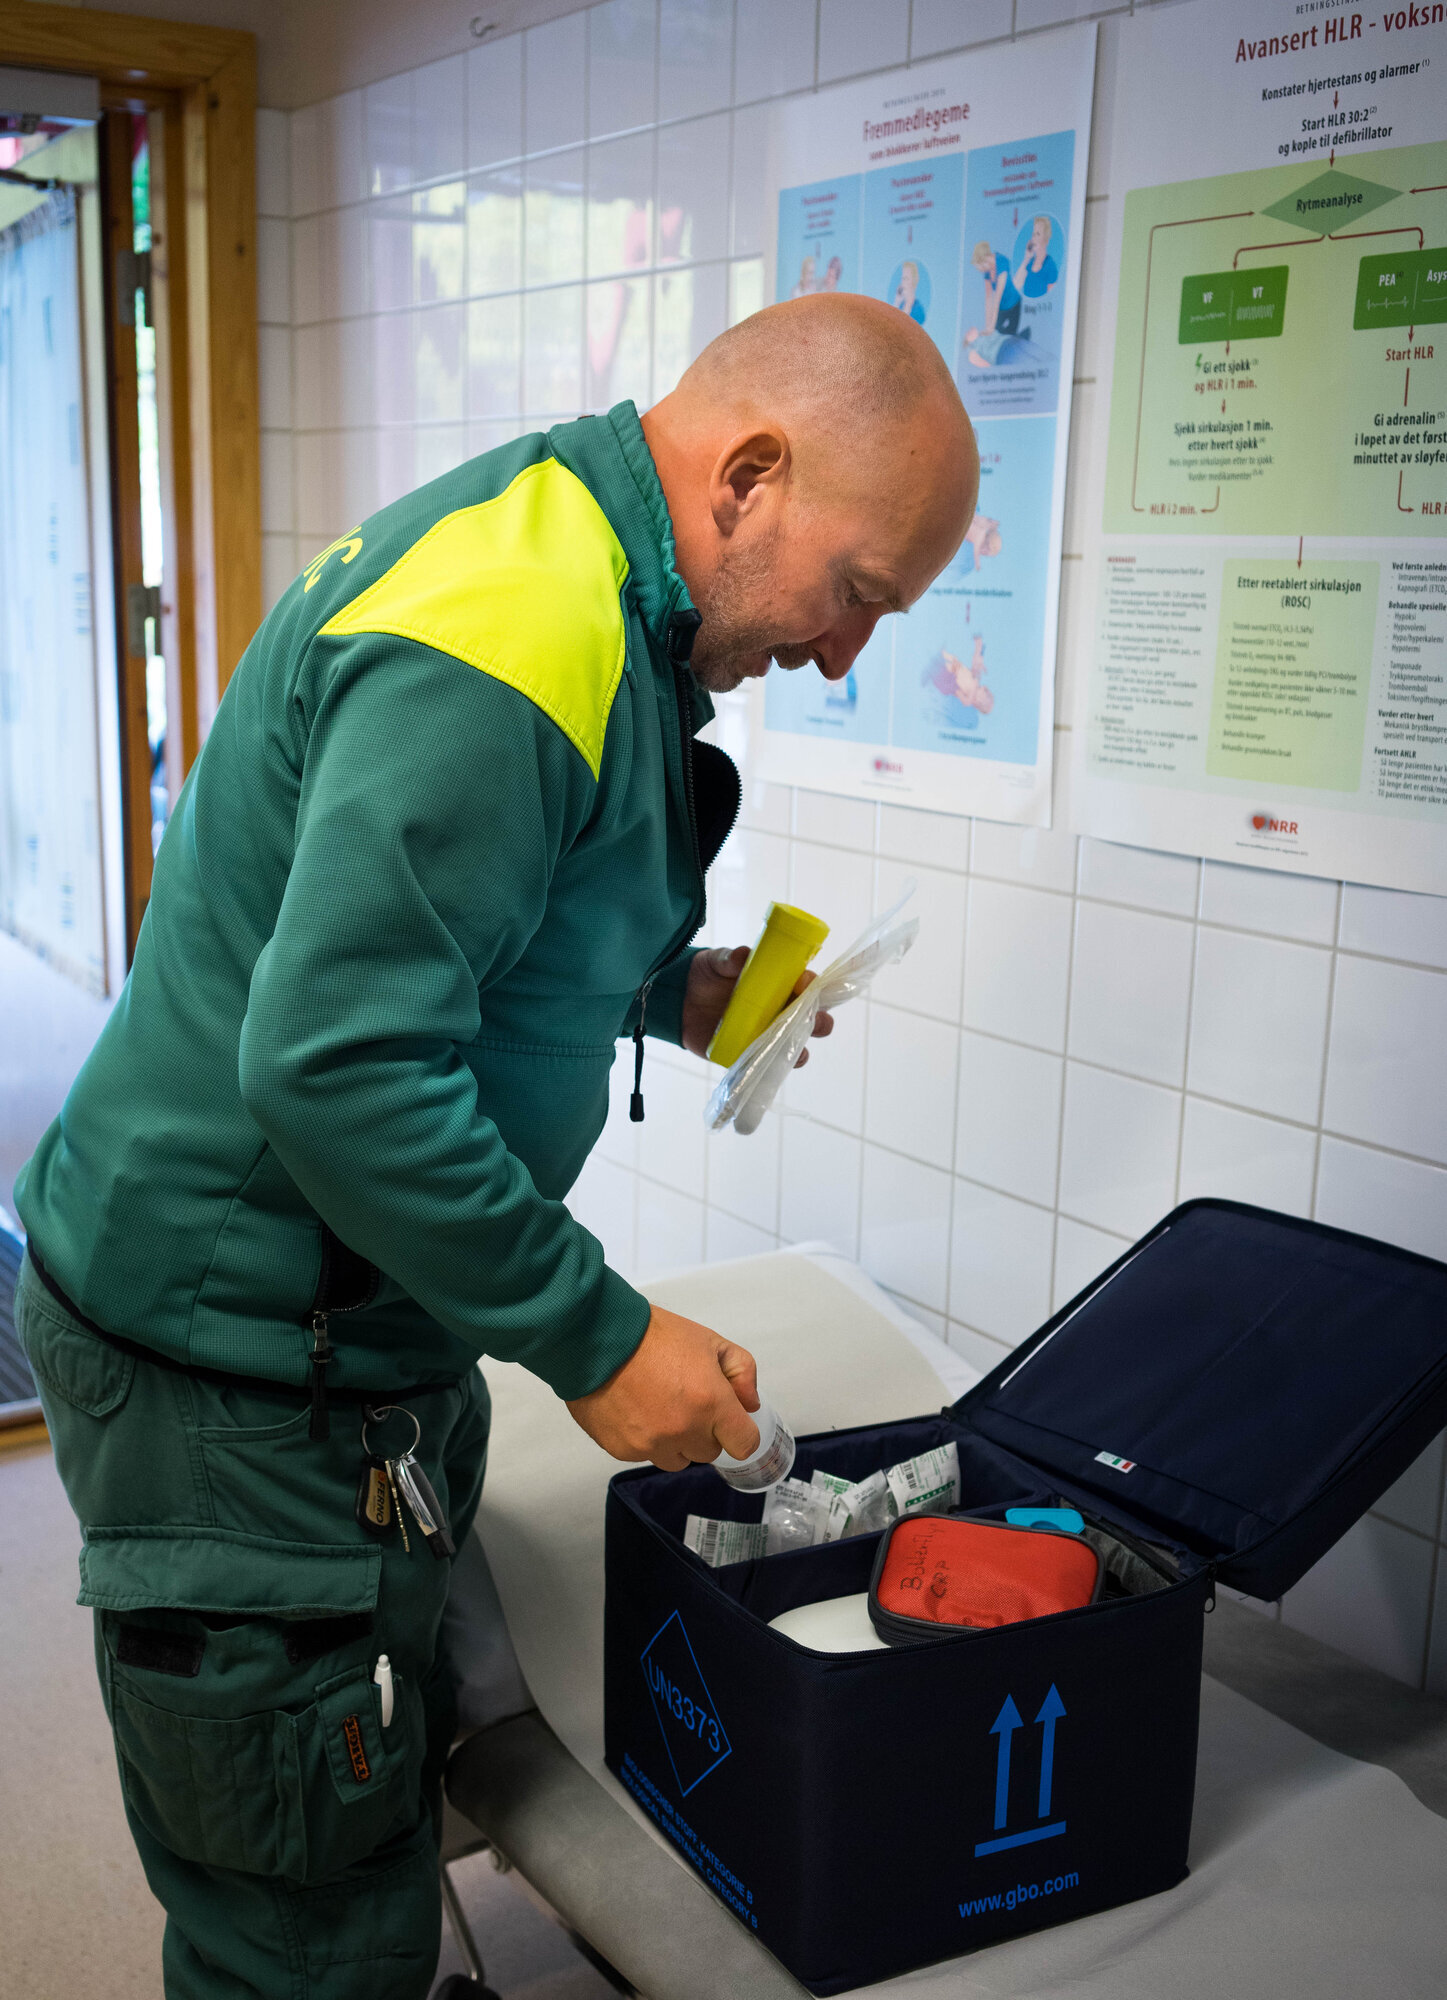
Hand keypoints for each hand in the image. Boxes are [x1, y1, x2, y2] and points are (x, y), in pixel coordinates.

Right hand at [566, 1305, 760, 1468]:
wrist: (596, 1337)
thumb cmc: (653, 1335)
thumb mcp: (709, 1340)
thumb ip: (741, 1371)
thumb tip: (749, 1404)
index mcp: (710, 1403)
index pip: (745, 1444)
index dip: (741, 1433)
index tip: (731, 1422)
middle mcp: (684, 1431)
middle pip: (709, 1452)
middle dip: (704, 1431)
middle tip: (686, 1400)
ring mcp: (652, 1445)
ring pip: (677, 1459)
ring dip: (675, 1441)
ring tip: (658, 1406)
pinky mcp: (623, 1450)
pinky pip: (646, 1455)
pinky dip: (645, 1439)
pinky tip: (635, 1409)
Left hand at [681, 946, 834, 1065]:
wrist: (681, 1000)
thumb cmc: (708, 975)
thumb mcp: (718, 961)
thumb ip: (730, 958)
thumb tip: (742, 956)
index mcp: (781, 986)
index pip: (808, 986)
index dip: (812, 985)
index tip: (804, 983)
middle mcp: (781, 1012)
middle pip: (813, 1020)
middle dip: (819, 1021)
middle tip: (809, 1018)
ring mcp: (767, 1036)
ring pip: (796, 1048)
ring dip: (799, 1050)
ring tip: (791, 1047)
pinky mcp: (749, 1055)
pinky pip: (767, 1067)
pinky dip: (770, 1069)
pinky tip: (766, 1065)